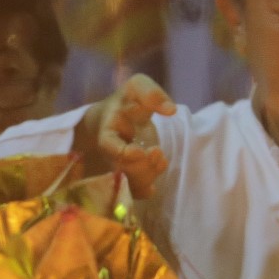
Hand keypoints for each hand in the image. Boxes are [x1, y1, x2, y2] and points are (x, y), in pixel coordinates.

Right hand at [75, 74, 175, 197]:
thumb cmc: (127, 102)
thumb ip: (151, 93)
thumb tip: (170, 110)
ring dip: (146, 176)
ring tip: (160, 158)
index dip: (123, 153)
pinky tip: (153, 186)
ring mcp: (119, 165)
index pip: (108, 146)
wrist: (116, 115)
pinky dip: (144, 191)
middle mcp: (110, 153)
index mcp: (108, 131)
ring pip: (127, 183)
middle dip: (141, 166)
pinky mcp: (128, 174)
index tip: (140, 151)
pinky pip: (132, 192)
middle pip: (120, 169)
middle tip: (157, 152)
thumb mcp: (137, 87)